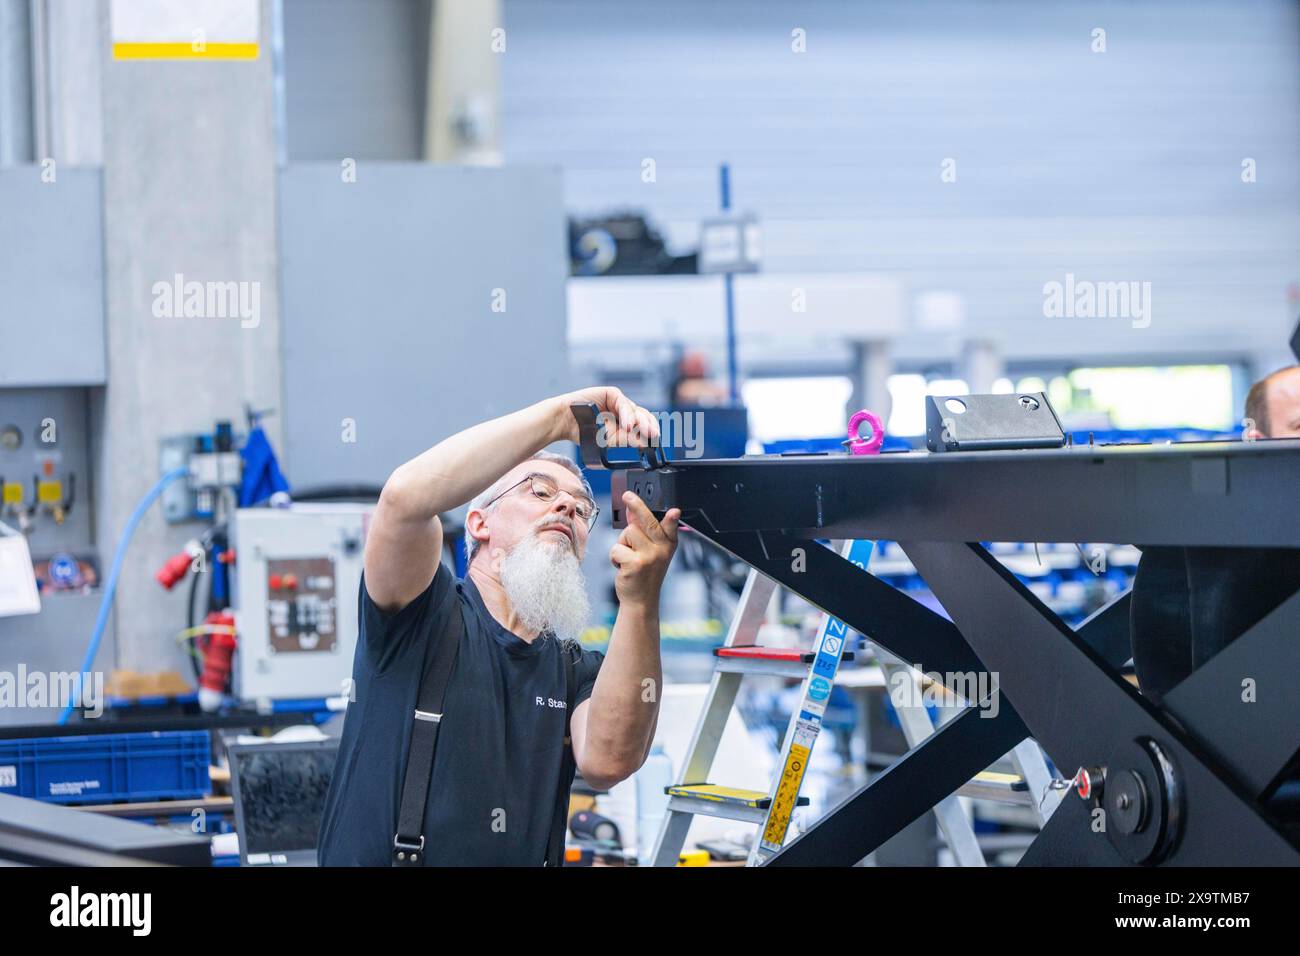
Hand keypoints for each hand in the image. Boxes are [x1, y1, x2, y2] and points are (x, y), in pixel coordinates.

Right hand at [554, 386, 659, 448]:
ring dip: (638, 422)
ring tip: (636, 432)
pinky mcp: (611, 393)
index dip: (651, 431)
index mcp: (623, 421)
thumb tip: (644, 443)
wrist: (565, 423)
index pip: (643, 424)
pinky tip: (627, 425)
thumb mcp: (609, 440)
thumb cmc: (583, 431)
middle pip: (643, 415)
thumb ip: (627, 440)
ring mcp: (618, 401)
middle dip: (649, 425)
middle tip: (653, 435)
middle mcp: (622, 410)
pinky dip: (626, 415)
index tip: (656, 440)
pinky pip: (624, 403)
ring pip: (635, 410)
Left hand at [609, 493, 679, 607]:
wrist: (641, 601)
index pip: (671, 527)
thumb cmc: (644, 574)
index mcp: (669, 544)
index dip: (672, 518)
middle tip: (627, 496)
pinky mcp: (635, 564)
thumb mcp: (649, 551)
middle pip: (646, 521)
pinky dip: (614, 557)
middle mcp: (662, 550)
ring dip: (622, 543)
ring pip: (627, 533)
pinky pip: (616, 548)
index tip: (674, 511)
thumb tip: (632, 510)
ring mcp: (649, 557)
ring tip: (628, 557)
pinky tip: (622, 567)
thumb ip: (643, 531)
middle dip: (636, 505)